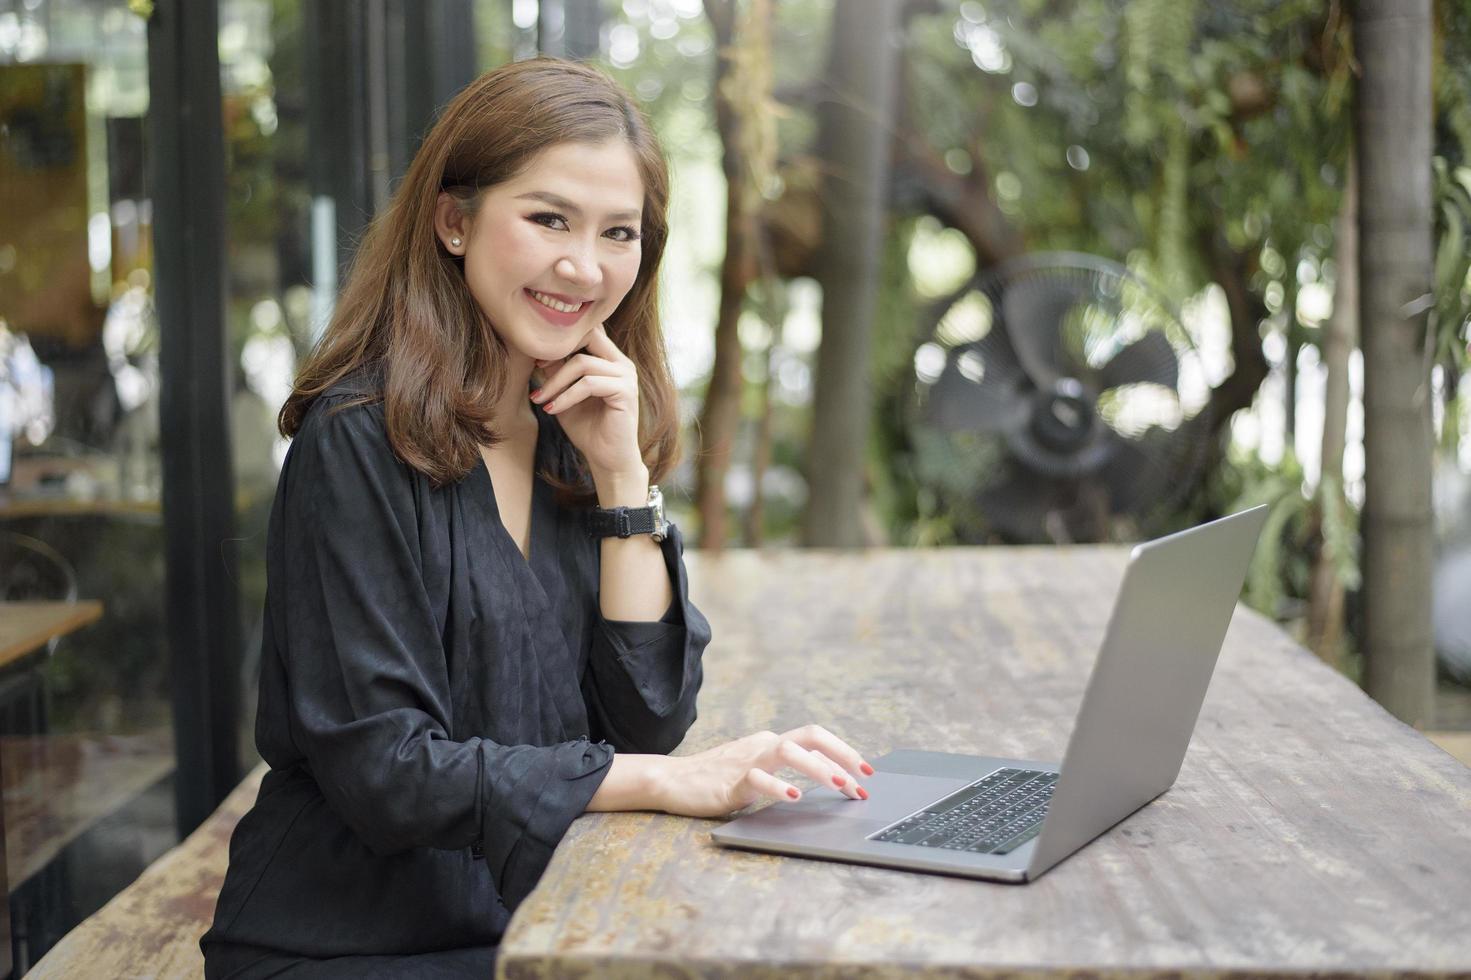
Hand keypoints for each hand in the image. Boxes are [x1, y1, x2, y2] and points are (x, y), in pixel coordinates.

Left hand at [530, 323, 642, 480]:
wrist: (607, 459)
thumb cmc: (588, 428)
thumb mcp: (565, 395)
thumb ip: (557, 372)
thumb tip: (538, 351)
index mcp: (611, 360)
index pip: (588, 332)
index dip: (561, 340)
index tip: (537, 360)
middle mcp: (622, 363)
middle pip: (588, 337)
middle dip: (558, 352)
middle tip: (536, 368)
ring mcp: (626, 376)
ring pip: (583, 364)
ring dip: (555, 382)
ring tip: (540, 399)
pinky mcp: (625, 392)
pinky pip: (588, 384)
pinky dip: (566, 396)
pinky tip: (553, 409)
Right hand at [654, 725, 875, 818]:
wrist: (672, 781)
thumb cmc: (716, 780)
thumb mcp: (757, 772)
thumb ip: (785, 772)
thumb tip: (826, 777)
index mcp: (771, 742)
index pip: (816, 740)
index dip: (845, 754)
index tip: (866, 774)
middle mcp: (763, 745)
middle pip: (810, 737)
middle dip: (843, 755)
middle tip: (865, 779)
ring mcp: (747, 760)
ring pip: (788, 752)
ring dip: (819, 768)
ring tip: (841, 785)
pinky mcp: (732, 780)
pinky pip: (759, 779)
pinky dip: (779, 787)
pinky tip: (795, 798)